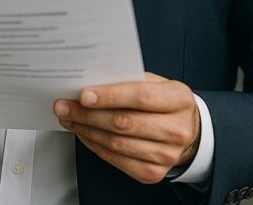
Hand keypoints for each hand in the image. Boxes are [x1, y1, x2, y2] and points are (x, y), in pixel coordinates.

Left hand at [53, 71, 200, 183]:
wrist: (188, 131)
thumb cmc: (166, 103)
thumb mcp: (158, 83)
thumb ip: (130, 79)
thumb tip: (93, 80)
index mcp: (179, 100)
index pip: (141, 96)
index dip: (109, 96)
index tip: (83, 94)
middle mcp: (176, 130)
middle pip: (124, 123)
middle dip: (88, 114)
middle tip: (64, 106)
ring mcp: (166, 155)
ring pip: (116, 144)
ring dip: (86, 130)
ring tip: (69, 118)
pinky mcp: (153, 173)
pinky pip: (116, 160)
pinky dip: (94, 146)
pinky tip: (84, 133)